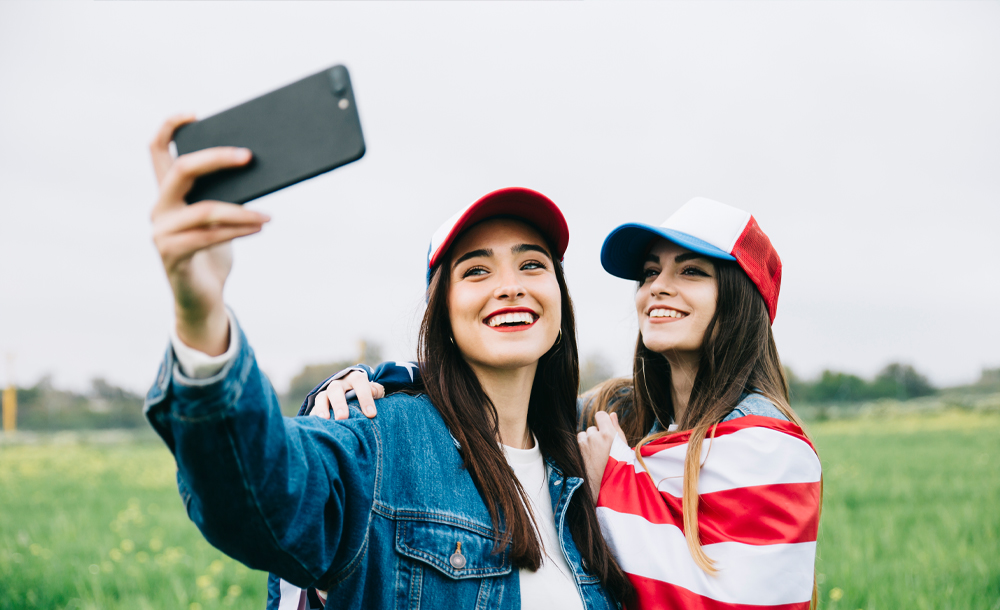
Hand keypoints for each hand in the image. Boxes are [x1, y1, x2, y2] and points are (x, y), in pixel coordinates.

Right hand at [149, 114, 270, 354]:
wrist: (203, 298)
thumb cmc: (215, 252)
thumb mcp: (220, 218)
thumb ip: (225, 194)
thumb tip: (256, 167)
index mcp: (167, 194)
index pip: (156, 151)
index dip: (170, 128)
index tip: (194, 114)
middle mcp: (159, 208)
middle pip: (182, 170)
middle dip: (216, 158)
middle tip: (249, 156)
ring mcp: (162, 232)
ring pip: (205, 209)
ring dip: (242, 211)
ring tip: (268, 215)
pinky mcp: (173, 255)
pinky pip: (209, 237)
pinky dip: (238, 230)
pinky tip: (260, 226)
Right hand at [309, 370, 384, 419]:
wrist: (350, 391)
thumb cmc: (365, 394)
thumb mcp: (373, 390)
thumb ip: (376, 391)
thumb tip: (374, 393)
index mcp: (354, 378)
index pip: (359, 382)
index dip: (365, 397)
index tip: (371, 414)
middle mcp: (339, 384)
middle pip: (336, 389)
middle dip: (339, 403)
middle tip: (343, 417)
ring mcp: (327, 393)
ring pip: (321, 397)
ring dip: (323, 408)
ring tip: (326, 420)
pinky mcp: (318, 404)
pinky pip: (314, 408)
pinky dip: (315, 415)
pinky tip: (318, 425)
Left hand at [577, 411, 624, 499]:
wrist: (607, 488)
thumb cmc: (620, 467)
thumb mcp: (623, 447)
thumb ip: (616, 428)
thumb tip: (612, 414)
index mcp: (609, 434)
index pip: (600, 415)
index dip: (603, 420)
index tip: (605, 428)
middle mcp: (595, 437)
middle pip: (592, 428)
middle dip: (596, 435)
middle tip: (604, 450)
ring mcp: (584, 445)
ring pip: (584, 435)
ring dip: (588, 441)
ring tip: (597, 455)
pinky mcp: (577, 452)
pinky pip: (578, 443)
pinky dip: (582, 448)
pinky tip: (590, 458)